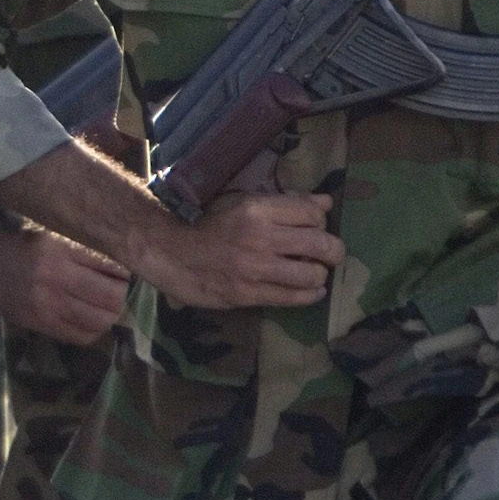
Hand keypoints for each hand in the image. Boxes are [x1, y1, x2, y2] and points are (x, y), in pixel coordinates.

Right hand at [0, 215, 130, 343]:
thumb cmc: (22, 243)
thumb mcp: (54, 236)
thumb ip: (84, 252)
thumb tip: (122, 270)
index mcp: (60, 250)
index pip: (110, 266)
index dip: (125, 272)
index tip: (123, 273)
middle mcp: (54, 278)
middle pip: (111, 297)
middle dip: (121, 295)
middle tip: (118, 291)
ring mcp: (46, 304)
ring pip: (100, 320)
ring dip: (110, 315)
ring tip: (105, 307)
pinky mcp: (39, 323)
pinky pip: (81, 336)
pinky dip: (93, 330)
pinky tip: (89, 320)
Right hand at [135, 191, 339, 309]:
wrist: (166, 249)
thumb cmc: (205, 221)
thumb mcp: (241, 201)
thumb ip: (285, 203)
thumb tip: (325, 201)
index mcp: (257, 209)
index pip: (313, 213)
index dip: (320, 221)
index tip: (315, 227)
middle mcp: (259, 237)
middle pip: (321, 244)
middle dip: (332, 250)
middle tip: (329, 253)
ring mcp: (253, 269)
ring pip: (311, 275)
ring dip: (319, 274)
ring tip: (313, 272)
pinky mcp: (246, 294)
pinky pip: (292, 298)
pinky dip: (309, 295)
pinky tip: (311, 291)